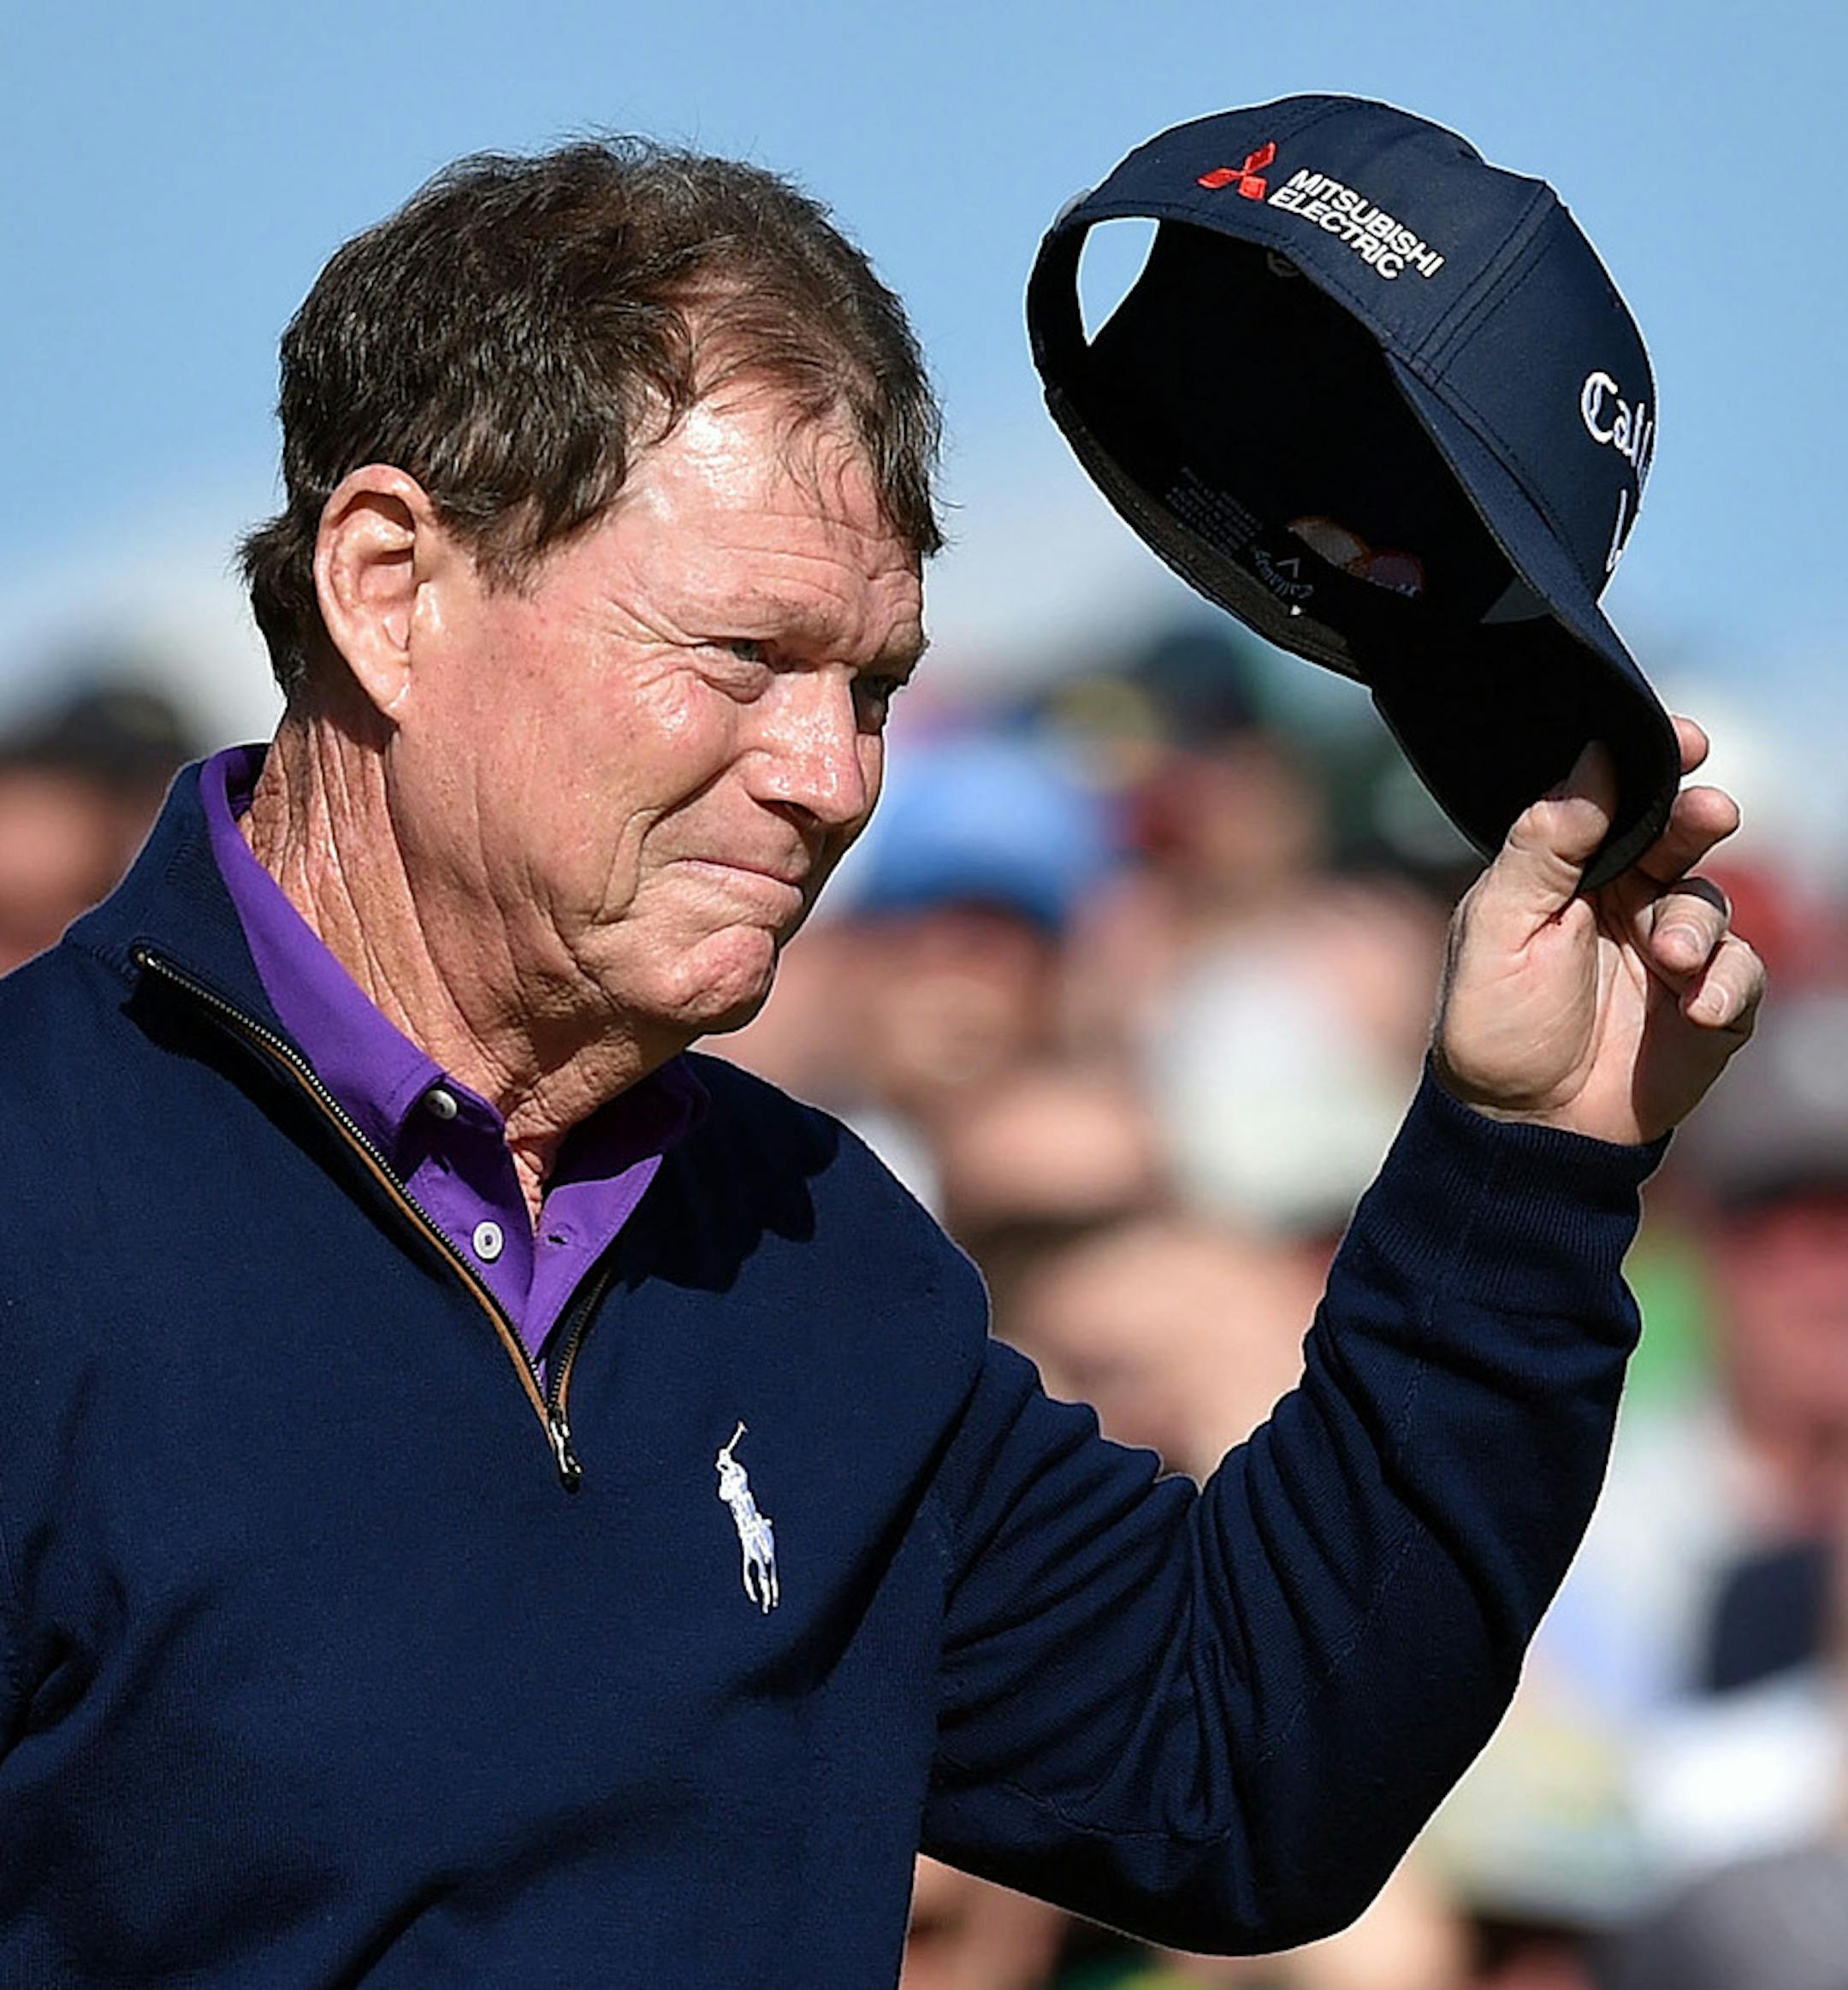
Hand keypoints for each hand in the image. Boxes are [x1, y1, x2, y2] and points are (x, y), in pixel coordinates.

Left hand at [1432, 717, 1763, 1145]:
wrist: (1522, 1128)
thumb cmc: (1493, 1024)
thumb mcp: (1498, 926)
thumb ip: (1543, 844)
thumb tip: (1592, 757)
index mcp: (1566, 871)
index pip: (1617, 799)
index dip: (1654, 762)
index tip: (1684, 739)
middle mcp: (1623, 900)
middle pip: (1678, 835)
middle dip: (1698, 819)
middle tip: (1708, 815)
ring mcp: (1668, 951)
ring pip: (1709, 903)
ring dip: (1695, 924)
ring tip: (1669, 958)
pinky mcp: (1707, 1004)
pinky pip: (1740, 973)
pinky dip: (1727, 984)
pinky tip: (1697, 1006)